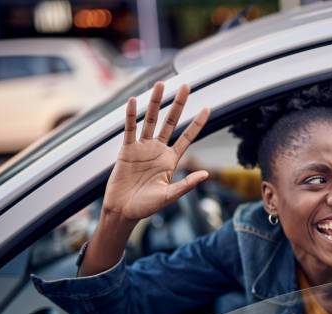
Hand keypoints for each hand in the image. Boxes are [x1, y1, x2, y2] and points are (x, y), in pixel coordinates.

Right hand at [102, 82, 209, 220]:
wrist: (123, 211)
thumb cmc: (147, 207)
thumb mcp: (170, 196)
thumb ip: (187, 184)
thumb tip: (206, 174)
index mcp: (171, 160)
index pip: (187, 137)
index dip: (197, 124)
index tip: (208, 108)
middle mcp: (158, 150)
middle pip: (170, 122)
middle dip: (178, 104)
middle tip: (185, 85)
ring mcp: (142, 148)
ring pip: (150, 120)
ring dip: (155, 103)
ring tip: (160, 84)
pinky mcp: (126, 150)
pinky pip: (130, 129)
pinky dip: (131, 115)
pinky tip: (135, 101)